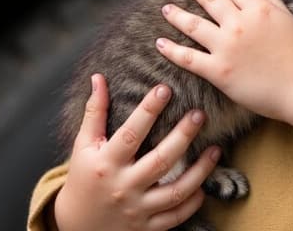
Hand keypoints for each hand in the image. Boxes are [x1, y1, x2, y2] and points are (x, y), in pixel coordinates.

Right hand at [53, 75, 219, 230]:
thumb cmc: (83, 177)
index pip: (130, 133)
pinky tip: (204, 185)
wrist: (77, 225)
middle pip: (160, 160)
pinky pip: (175, 216)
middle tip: (199, 114)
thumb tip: (98, 78)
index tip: (165, 88)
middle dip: (183, 136)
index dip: (148, 110)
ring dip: (200, 171)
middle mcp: (124, 186)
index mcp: (107, 163)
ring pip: (175, 191)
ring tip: (215, 149)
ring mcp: (137, 208)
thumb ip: (94, 112)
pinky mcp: (147, 227)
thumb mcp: (83, 145)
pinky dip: (193, 201)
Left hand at [156, 0, 292, 123]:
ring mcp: (226, 47)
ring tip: (166, 9)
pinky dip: (172, 50)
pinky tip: (160, 43)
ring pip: (194, 25)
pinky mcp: (219, 71)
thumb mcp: (285, 15)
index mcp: (258, 8)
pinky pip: (189, 58)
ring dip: (177, 15)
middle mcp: (239, 23)